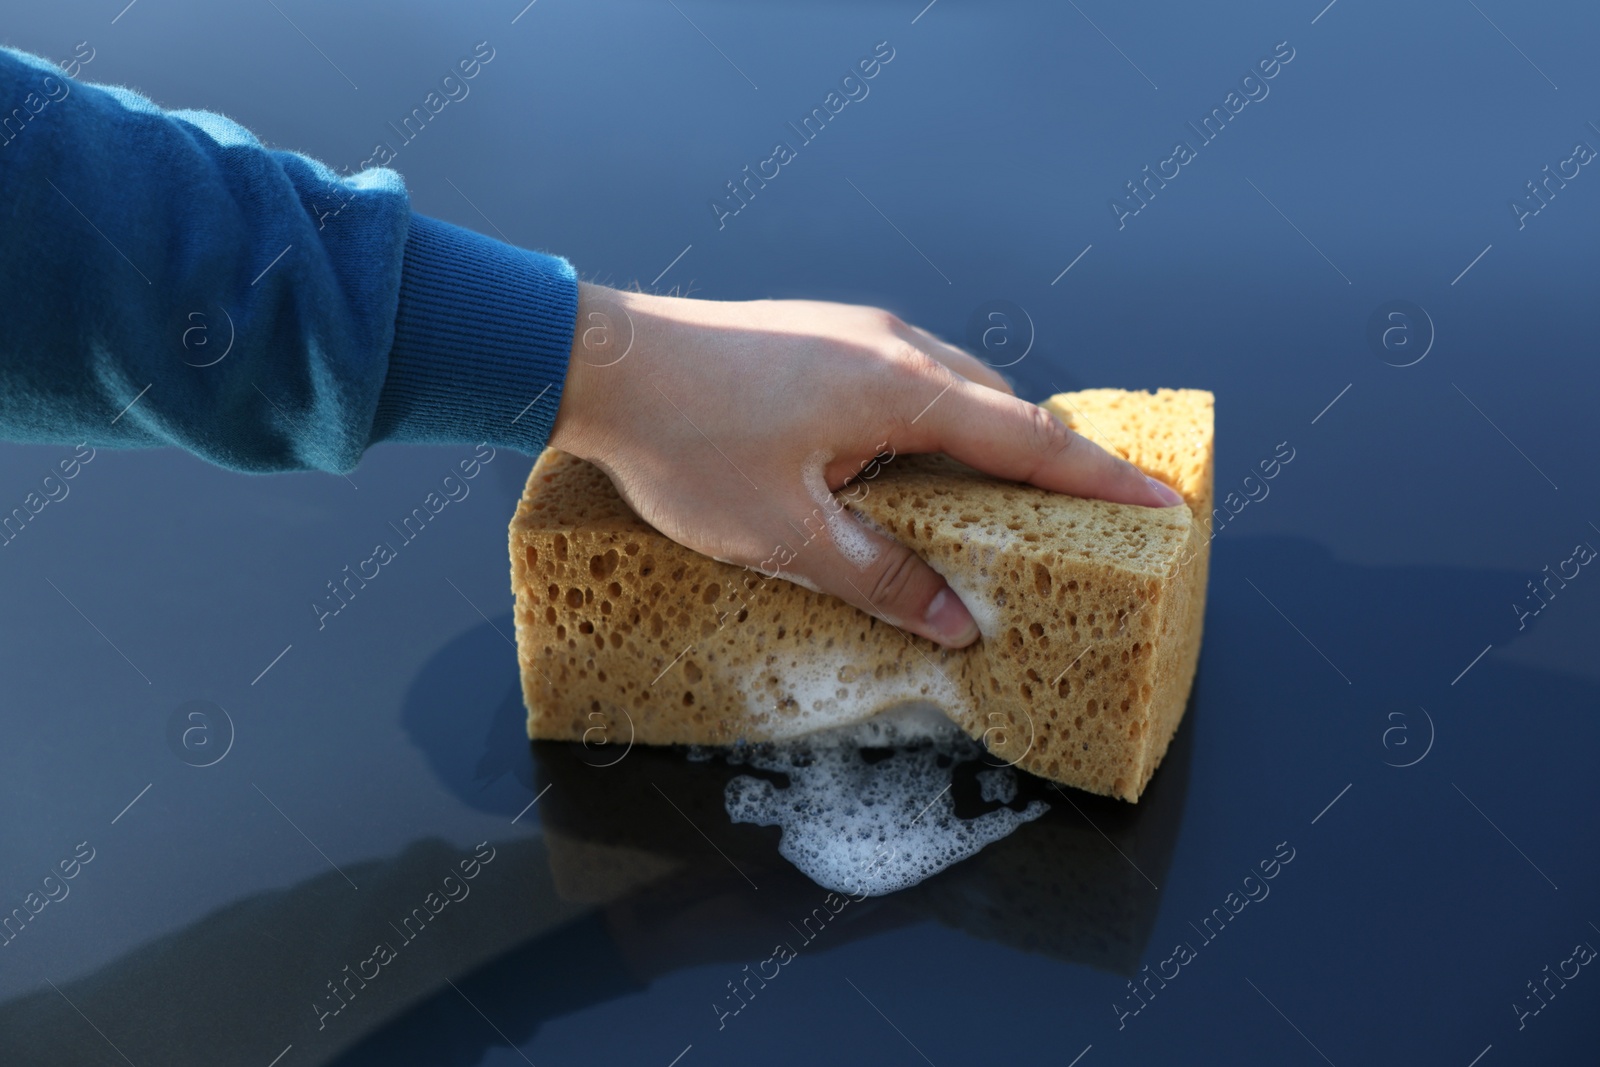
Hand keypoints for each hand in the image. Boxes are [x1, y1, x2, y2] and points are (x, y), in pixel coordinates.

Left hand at [548, 283, 1183, 648]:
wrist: (601, 365)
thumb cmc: (688, 444)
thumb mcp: (788, 535)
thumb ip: (881, 579)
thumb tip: (956, 621)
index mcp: (905, 390)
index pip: (1033, 440)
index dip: (1102, 480)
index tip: (1162, 503)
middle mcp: (894, 346)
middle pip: (1003, 407)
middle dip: (1053, 462)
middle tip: (1087, 516)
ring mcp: (857, 332)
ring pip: (955, 388)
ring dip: (990, 440)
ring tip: (1004, 502)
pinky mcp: (823, 335)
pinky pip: (910, 378)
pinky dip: (938, 423)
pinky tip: (913, 466)